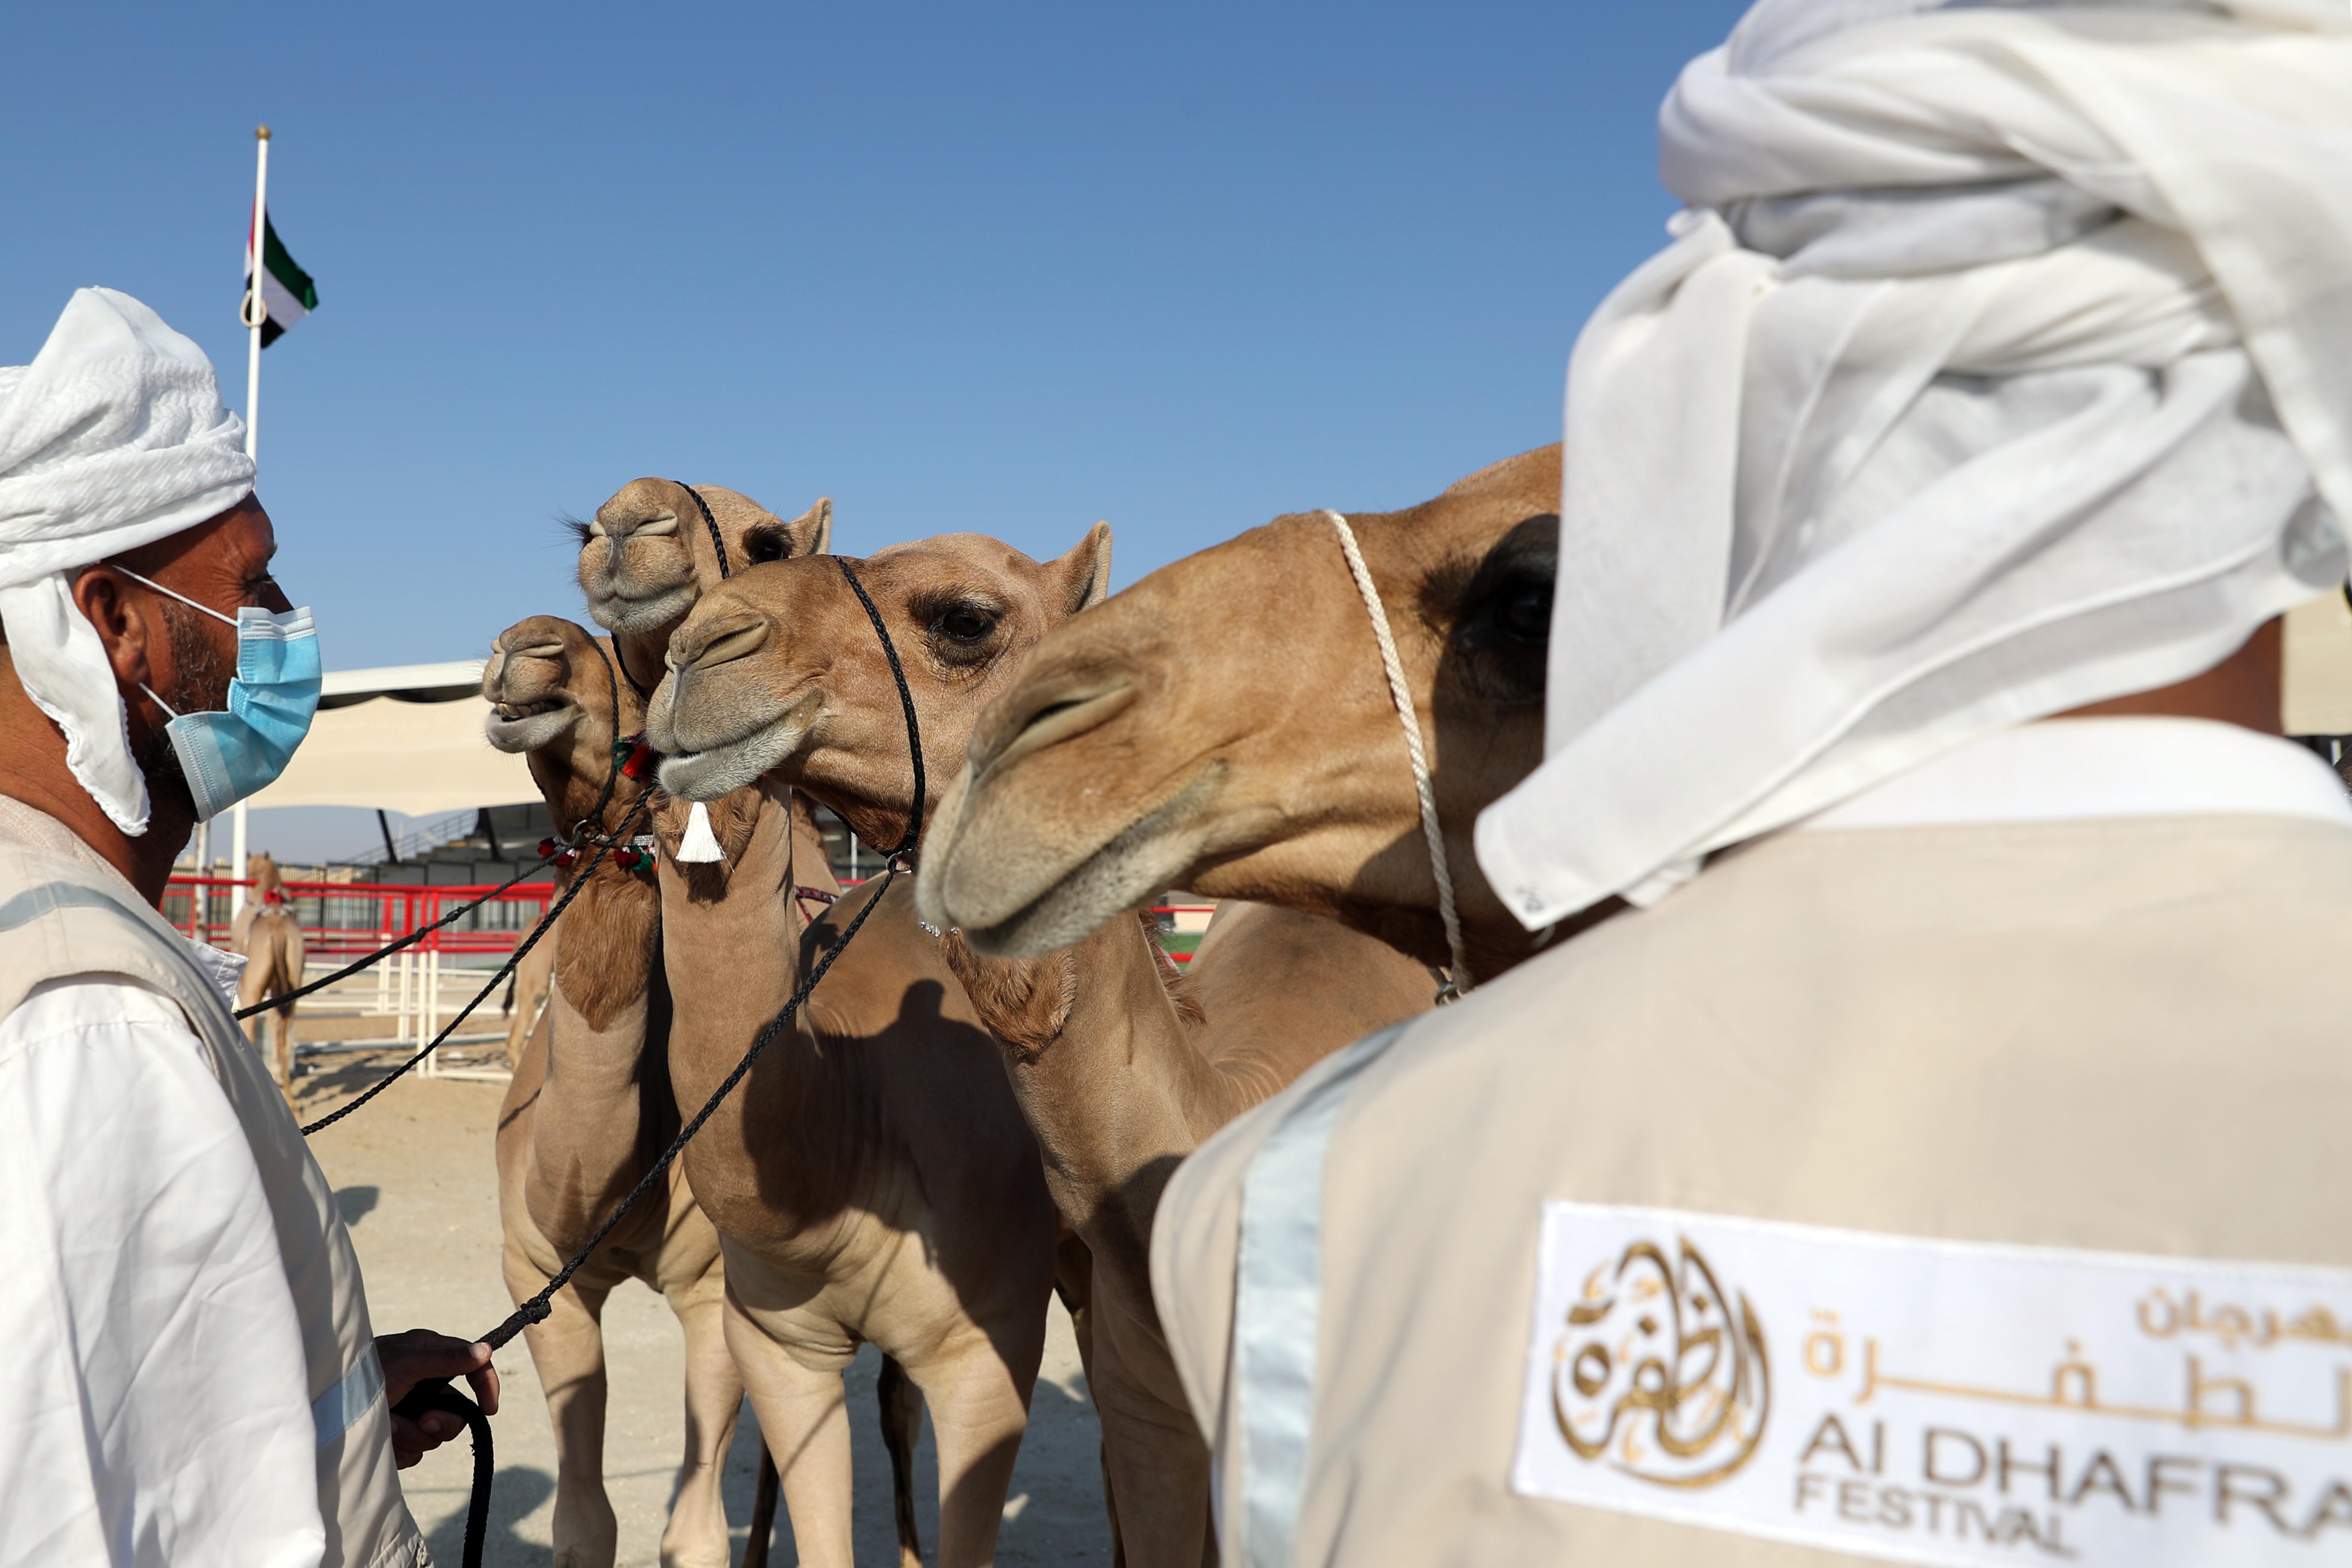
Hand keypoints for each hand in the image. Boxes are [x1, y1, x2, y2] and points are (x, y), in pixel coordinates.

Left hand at [376, 1330, 500, 1468]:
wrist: (324, 1406)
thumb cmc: (363, 1373)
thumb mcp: (407, 1362)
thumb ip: (447, 1359)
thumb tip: (486, 1350)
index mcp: (429, 1357)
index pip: (472, 1367)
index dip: (486, 1387)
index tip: (488, 1410)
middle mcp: (423, 1384)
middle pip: (456, 1412)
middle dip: (440, 1422)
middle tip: (422, 1421)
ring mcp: (411, 1412)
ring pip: (434, 1437)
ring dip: (412, 1435)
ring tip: (387, 1427)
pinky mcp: (398, 1436)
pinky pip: (415, 1452)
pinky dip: (399, 1448)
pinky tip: (381, 1437)